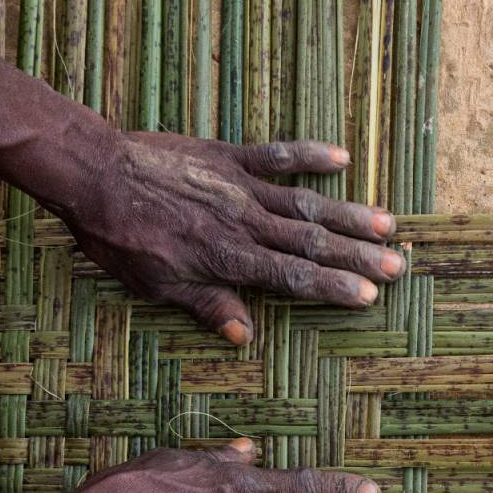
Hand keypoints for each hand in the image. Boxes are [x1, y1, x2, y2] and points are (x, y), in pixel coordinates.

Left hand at [60, 132, 403, 343]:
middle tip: (398, 266)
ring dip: (349, 213)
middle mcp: (244, 222)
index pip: (293, 279)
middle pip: (311, 242)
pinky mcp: (226, 156)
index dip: (333, 288)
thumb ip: (206, 306)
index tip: (369, 296)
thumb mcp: (155, 286)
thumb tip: (246, 337)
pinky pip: (275, 154)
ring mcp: (239, 186)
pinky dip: (309, 155)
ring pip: (304, 202)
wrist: (93, 175)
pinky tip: (342, 157)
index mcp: (228, 259)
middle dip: (357, 257)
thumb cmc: (118, 238)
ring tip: (388, 223)